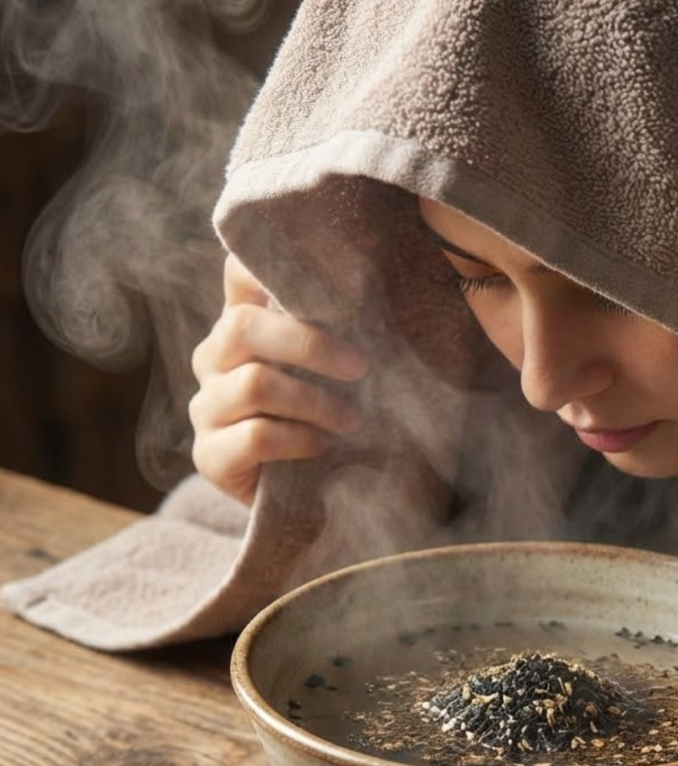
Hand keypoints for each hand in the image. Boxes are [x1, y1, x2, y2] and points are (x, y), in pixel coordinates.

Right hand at [189, 255, 367, 504]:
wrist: (313, 497)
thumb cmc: (332, 419)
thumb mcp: (339, 370)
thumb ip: (342, 329)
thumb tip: (380, 283)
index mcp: (243, 324)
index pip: (238, 273)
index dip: (265, 264)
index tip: (319, 276)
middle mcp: (214, 358)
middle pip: (243, 327)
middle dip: (310, 345)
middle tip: (361, 366)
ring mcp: (206, 407)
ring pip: (255, 385)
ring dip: (315, 402)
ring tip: (352, 420)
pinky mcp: (209, 456)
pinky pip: (255, 436)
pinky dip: (299, 440)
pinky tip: (324, 446)